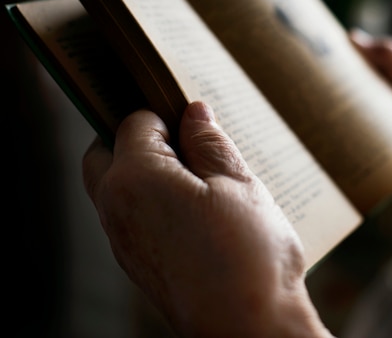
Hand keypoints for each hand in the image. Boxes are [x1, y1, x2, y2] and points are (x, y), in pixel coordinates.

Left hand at [83, 101, 331, 337]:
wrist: (248, 328)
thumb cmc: (248, 256)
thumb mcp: (237, 184)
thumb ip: (210, 143)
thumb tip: (194, 113)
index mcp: (135, 179)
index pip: (133, 123)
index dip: (166, 115)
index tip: (194, 124)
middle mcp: (116, 210)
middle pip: (107, 155)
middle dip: (138, 140)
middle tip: (188, 145)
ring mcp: (123, 242)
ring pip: (118, 188)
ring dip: (147, 173)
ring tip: (201, 181)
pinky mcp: (138, 265)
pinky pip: (132, 218)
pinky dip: (153, 203)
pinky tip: (197, 214)